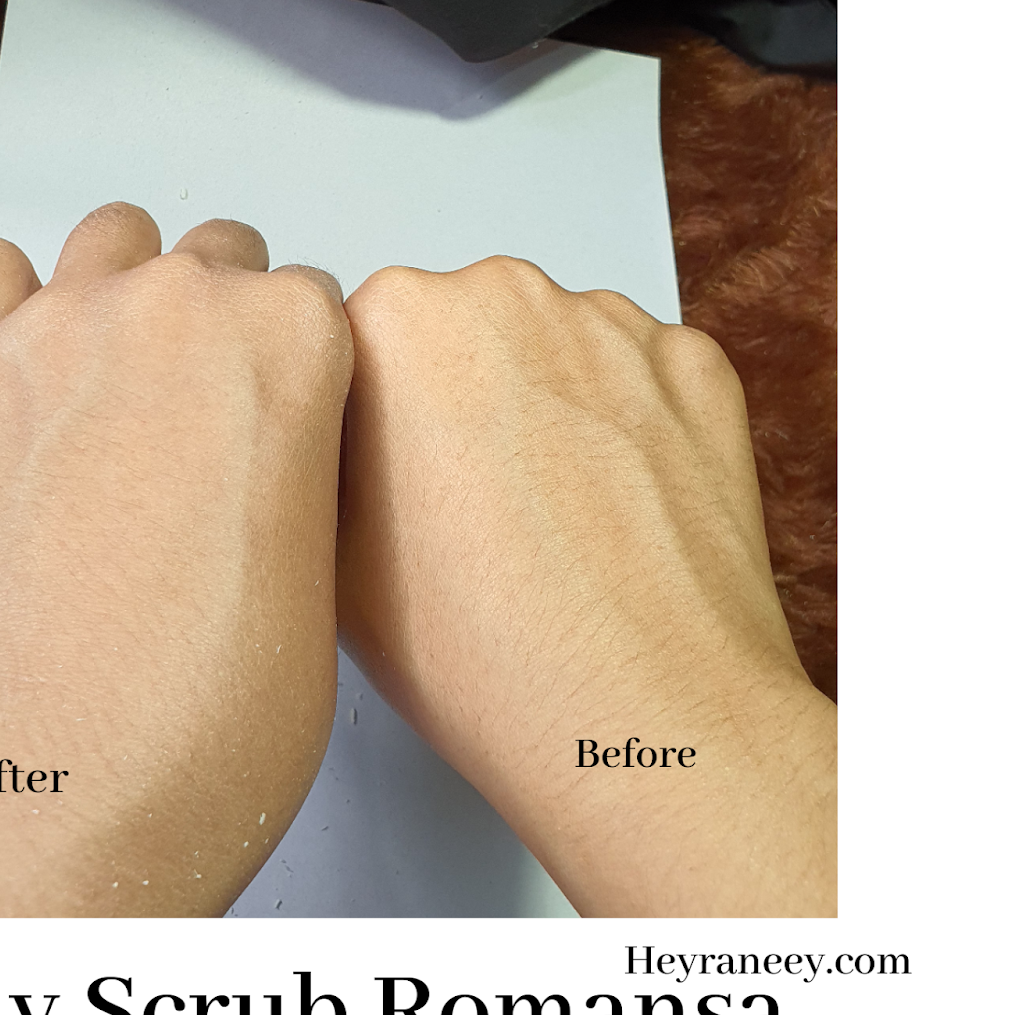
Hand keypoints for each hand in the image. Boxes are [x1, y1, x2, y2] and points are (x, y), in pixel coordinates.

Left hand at [0, 203, 351, 915]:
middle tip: (192, 418)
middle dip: (213, 324)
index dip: (292, 371)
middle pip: (213, 258)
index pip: (310, 300)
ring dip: (119, 296)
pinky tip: (24, 382)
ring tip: (109, 391)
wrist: (74, 766)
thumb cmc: (213, 703)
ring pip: (107, 243)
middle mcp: (180, 303)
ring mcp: (58, 323)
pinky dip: (7, 310)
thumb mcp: (320, 561)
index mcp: (297, 340)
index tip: (268, 422)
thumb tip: (251, 443)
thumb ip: (294, 457)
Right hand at [335, 257, 835, 916]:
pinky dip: (625, 430)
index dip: (364, 420)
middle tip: (459, 509)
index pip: (355, 340)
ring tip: (544, 524)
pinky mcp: (696, 369)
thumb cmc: (486, 654)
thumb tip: (332, 441)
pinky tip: (611, 515)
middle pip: (459, 330)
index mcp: (399, 322)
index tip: (383, 479)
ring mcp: (615, 327)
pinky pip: (639, 380)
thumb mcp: (324, 556)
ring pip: (552, 352)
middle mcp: (507, 297)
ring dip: (543, 411)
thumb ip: (317, 457)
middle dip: (456, 399)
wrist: (640, 717)